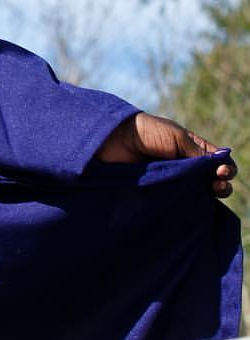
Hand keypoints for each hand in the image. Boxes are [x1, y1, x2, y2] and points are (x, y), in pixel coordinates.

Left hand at [95, 112, 236, 197]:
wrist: (113, 139)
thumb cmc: (146, 132)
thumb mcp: (177, 138)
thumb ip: (199, 153)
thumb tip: (223, 167)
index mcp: (191, 149)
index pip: (217, 163)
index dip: (225, 169)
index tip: (222, 172)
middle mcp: (183, 167)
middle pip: (211, 182)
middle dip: (220, 186)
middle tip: (216, 186)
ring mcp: (170, 181)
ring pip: (195, 195)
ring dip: (206, 198)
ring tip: (207, 195)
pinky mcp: (156, 195)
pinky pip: (175, 204)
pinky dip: (185, 207)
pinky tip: (190, 206)